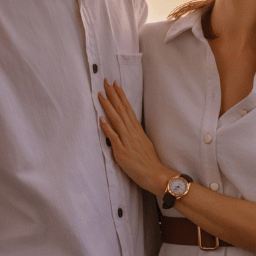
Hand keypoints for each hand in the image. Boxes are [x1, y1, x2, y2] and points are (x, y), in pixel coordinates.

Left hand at [99, 80, 171, 196]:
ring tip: (101, 95)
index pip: (127, 108)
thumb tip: (126, 127)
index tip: (115, 84)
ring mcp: (127, 141)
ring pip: (116, 120)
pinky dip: (107, 128)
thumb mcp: (142, 142)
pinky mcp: (122, 151)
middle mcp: (132, 132)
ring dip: (108, 106)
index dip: (120, 96)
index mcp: (136, 129)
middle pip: (121, 110)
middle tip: (106, 81)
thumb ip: (133, 134)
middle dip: (113, 95)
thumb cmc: (148, 160)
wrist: (155, 174)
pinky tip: (102, 119)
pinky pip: (113, 137)